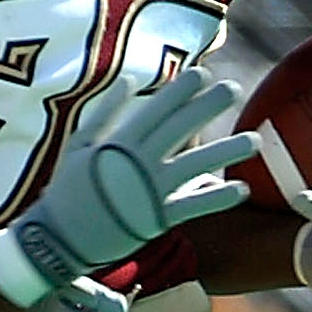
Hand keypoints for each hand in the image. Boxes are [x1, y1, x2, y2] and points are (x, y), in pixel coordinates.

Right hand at [0, 66, 259, 298]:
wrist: (57, 239)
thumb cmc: (67, 191)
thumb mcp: (80, 145)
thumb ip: (105, 112)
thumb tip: (129, 80)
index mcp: (119, 143)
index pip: (155, 109)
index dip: (180, 91)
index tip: (203, 72)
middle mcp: (137, 163)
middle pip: (179, 128)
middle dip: (207, 106)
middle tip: (234, 88)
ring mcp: (148, 191)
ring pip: (194, 166)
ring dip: (225, 152)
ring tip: (254, 141)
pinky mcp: (155, 220)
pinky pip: (192, 207)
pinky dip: (216, 198)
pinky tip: (241, 189)